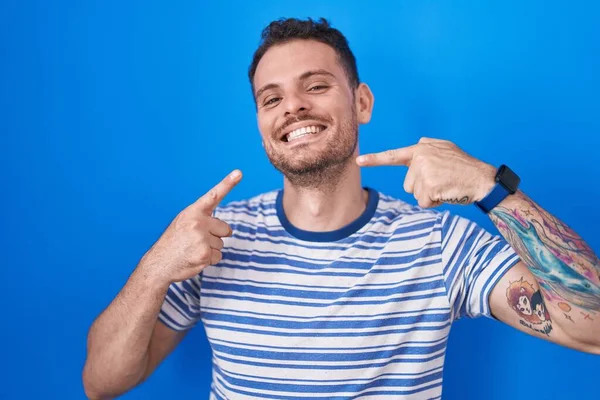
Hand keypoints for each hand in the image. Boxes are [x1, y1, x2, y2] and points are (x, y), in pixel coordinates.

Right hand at [139, 169, 242, 283]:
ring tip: (192, 250)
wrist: (158, 264)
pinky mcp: (204, 254)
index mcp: (192, 212)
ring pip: (221, 244)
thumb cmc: (173, 242)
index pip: (213, 196)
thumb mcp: (183, 223)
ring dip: (211, 249)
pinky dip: (209, 260)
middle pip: (225, 229)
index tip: (239, 173)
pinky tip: (194, 258)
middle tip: (197, 241)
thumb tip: (227, 230)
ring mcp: (201, 239)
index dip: (227, 184)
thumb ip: (202, 220)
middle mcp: (198, 222)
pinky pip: (218, 256)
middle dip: (216, 236)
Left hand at [356, 137, 495, 207]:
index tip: (358, 161)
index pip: (394, 155)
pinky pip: (424, 202)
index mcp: (422, 147)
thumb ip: (428, 150)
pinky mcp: (429, 184)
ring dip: (429, 195)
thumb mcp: (446, 151)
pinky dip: (435, 202)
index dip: (375, 159)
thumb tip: (417, 149)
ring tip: (446, 186)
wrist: (483, 180)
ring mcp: (424, 169)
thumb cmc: (464, 168)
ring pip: (415, 193)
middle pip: (408, 183)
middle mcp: (420, 156)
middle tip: (443, 181)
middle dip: (423, 188)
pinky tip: (447, 193)